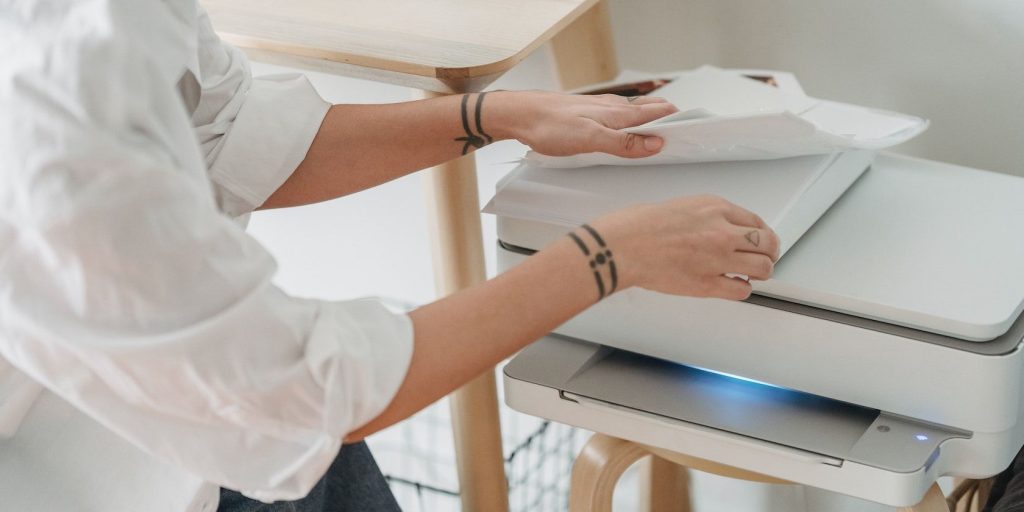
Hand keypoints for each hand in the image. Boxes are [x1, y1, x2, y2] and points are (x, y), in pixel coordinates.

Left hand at [488, 90, 677, 158]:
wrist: (520, 114)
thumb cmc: (549, 126)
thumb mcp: (590, 140)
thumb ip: (623, 143)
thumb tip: (656, 143)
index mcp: (618, 113)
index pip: (659, 114)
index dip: (679, 122)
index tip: (695, 133)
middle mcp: (613, 108)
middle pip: (650, 112)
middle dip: (669, 122)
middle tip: (684, 137)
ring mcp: (601, 109)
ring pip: (635, 113)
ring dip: (651, 121)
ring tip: (664, 134)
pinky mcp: (588, 113)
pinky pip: (619, 116)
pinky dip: (632, 123)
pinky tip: (627, 130)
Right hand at [587, 195, 780, 299]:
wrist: (622, 246)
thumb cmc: (638, 226)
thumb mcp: (678, 206)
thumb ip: (702, 217)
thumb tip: (711, 229)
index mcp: (714, 207)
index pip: (754, 221)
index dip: (761, 234)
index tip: (759, 240)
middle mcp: (722, 231)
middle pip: (766, 243)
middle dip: (769, 252)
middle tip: (765, 258)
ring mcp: (717, 258)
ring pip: (762, 268)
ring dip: (761, 272)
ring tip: (753, 275)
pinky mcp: (707, 284)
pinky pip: (741, 290)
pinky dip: (742, 290)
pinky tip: (735, 286)